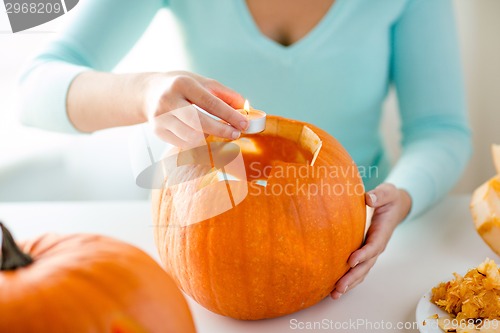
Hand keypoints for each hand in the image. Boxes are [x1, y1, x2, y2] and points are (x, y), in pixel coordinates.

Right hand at [143, 71, 248, 146]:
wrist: (149, 92)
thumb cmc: (182, 87)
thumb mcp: (203, 82)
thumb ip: (225, 94)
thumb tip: (245, 109)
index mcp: (183, 84)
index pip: (210, 103)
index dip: (229, 116)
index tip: (244, 124)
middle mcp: (169, 100)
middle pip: (199, 122)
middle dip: (221, 131)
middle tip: (235, 134)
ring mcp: (161, 117)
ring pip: (191, 137)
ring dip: (210, 139)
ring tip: (218, 134)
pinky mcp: (158, 131)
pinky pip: (183, 144)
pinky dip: (198, 143)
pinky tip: (204, 137)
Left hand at [330, 183, 411, 298]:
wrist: (395, 205)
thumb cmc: (389, 198)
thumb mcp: (387, 193)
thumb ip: (380, 195)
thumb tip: (369, 198)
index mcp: (382, 233)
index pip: (373, 246)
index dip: (363, 254)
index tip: (351, 261)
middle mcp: (377, 245)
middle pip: (365, 265)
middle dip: (353, 277)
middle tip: (339, 287)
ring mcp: (371, 251)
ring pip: (361, 271)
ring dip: (349, 283)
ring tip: (335, 295)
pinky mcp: (365, 252)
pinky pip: (358, 268)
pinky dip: (348, 279)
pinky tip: (335, 288)